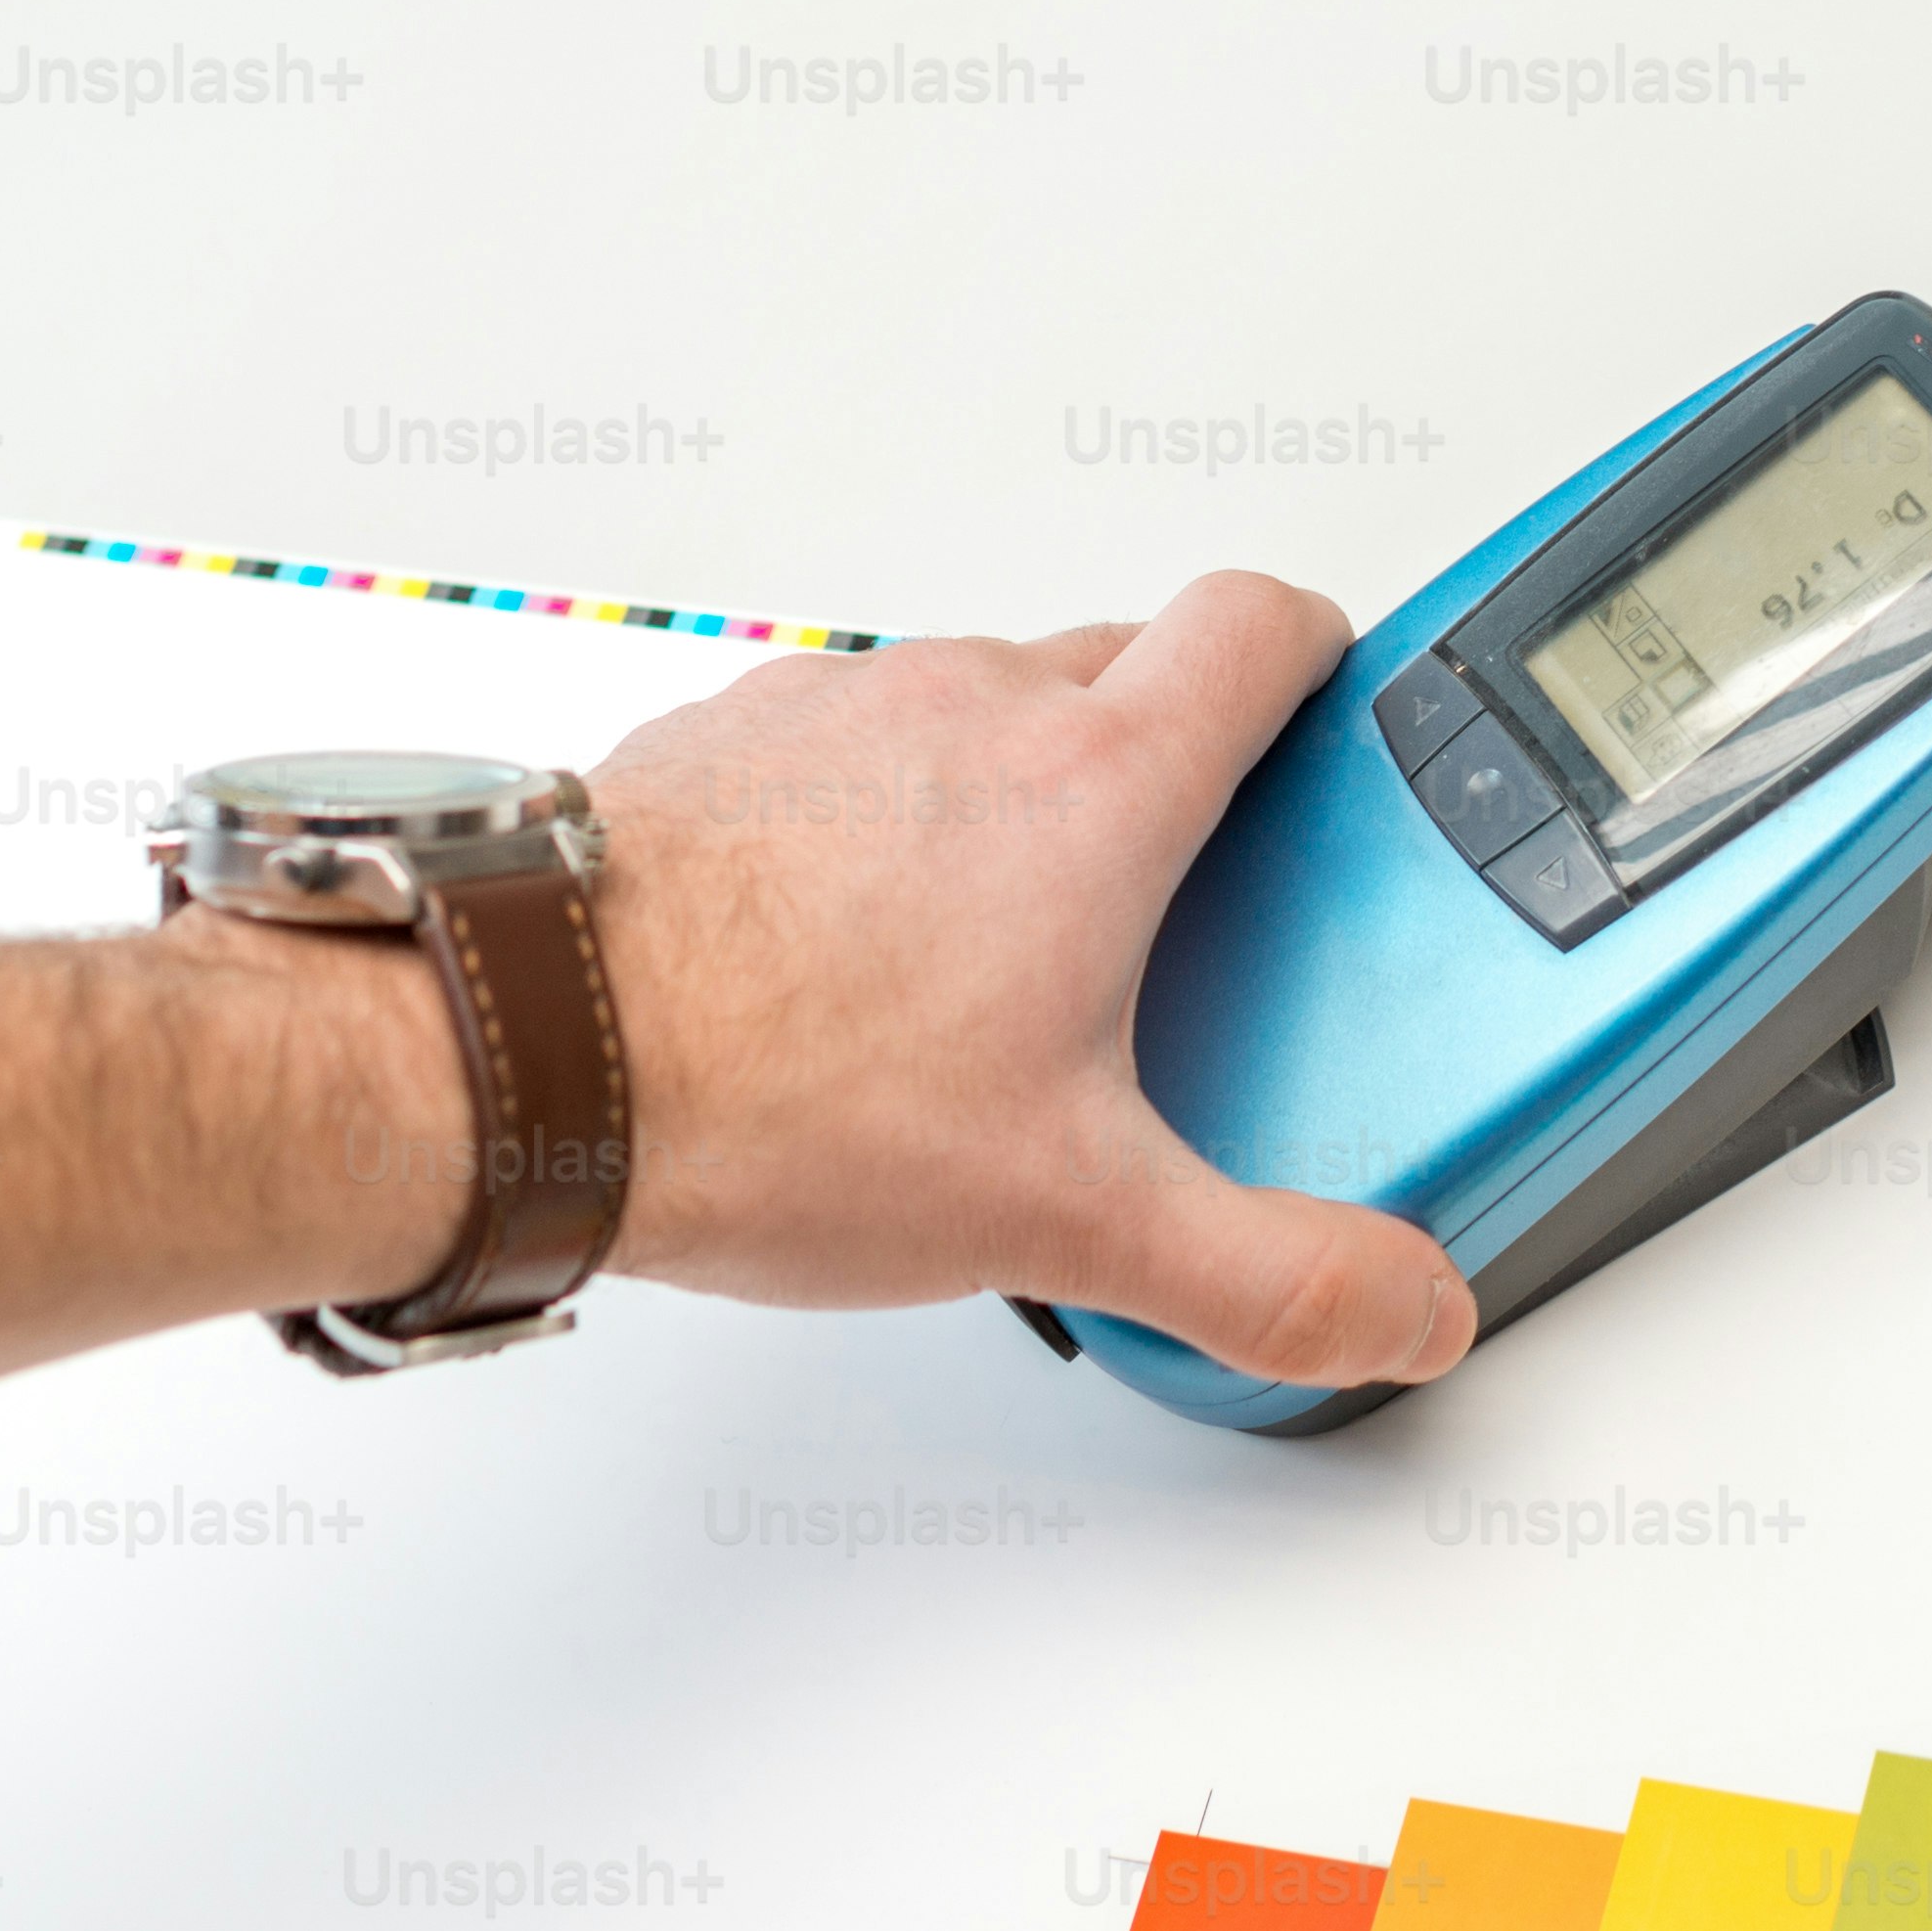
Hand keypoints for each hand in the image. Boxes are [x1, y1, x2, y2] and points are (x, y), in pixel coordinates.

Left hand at [581, 573, 1474, 1392]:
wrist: (530, 1054)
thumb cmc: (774, 1095)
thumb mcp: (1072, 1218)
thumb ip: (1270, 1275)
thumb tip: (1402, 1305)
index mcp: (1093, 782)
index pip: (1259, 625)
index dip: (1319, 653)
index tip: (1329, 711)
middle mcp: (964, 703)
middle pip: (1122, 664)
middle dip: (1171, 764)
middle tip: (1175, 906)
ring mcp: (831, 710)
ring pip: (973, 708)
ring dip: (1010, 797)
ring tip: (998, 961)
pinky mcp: (719, 744)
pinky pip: (843, 750)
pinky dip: (873, 823)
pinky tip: (845, 962)